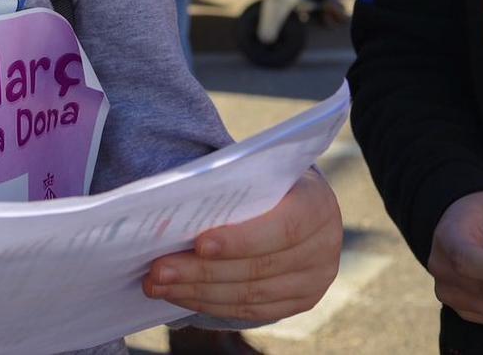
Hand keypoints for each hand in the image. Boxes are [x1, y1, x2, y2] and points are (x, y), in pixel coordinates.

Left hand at [142, 169, 342, 325]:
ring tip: (158, 284)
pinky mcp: (301, 301)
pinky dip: (212, 304)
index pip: (283, 228)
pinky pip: (253, 311)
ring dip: (198, 292)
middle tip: (158, 270)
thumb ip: (230, 184)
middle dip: (202, 271)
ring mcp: (315, 280)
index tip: (199, 243)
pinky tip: (182, 295)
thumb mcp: (258, 170)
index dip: (241, 240)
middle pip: (259, 268)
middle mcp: (324, 246)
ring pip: (251, 295)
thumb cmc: (266, 178)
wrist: (297, 198)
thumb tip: (172, 202)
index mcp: (317, 203)